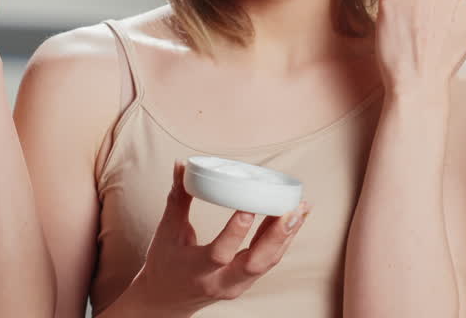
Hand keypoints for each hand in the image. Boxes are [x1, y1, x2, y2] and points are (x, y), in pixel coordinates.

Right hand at [127, 161, 310, 314]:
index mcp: (196, 270)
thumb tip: (180, 164)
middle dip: (277, 236)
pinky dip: (283, 239)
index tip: (248, 207)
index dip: (235, 232)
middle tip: (292, 208)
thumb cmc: (164, 262)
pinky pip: (269, 262)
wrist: (166, 300)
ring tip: (301, 207)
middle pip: (255, 264)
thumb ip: (178, 198)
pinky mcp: (246, 283)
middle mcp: (219, 282)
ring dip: (287, 235)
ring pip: (268, 263)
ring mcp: (236, 286)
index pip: (219, 253)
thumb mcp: (167, 231)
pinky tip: (295, 217)